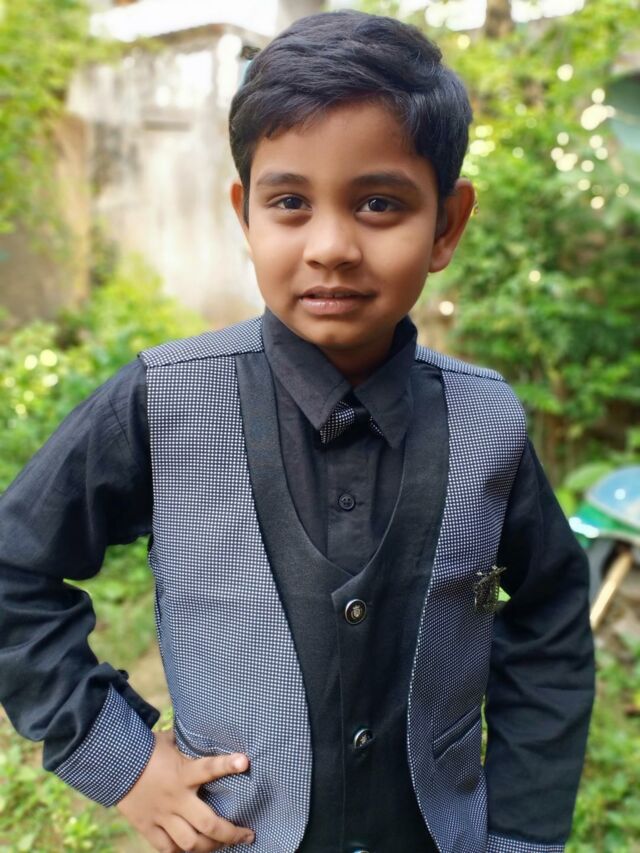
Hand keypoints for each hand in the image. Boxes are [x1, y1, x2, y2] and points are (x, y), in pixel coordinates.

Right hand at [116, 729, 255, 851]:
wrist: (114, 764)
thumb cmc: (147, 749)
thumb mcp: (171, 741)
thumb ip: (190, 743)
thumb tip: (209, 731)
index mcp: (182, 773)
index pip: (209, 768)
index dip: (227, 765)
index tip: (245, 762)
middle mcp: (175, 798)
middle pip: (207, 824)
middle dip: (231, 833)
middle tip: (248, 834)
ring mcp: (161, 816)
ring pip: (190, 843)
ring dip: (211, 847)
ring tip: (223, 844)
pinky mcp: (148, 827)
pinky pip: (167, 849)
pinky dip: (182, 852)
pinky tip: (194, 850)